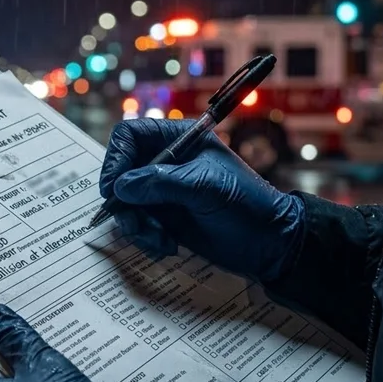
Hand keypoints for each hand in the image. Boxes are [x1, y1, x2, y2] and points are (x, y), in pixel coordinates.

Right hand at [99, 118, 304, 282]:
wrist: (268, 243)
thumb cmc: (245, 204)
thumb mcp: (204, 187)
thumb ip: (160, 182)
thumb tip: (120, 188)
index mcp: (178, 140)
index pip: (129, 137)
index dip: (115, 159)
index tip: (114, 189)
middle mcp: (166, 162)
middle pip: (120, 173)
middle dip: (124, 201)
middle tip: (135, 222)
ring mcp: (163, 191)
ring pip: (125, 203)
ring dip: (135, 224)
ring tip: (159, 238)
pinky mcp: (164, 218)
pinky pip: (137, 224)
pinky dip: (145, 237)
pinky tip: (167, 244)